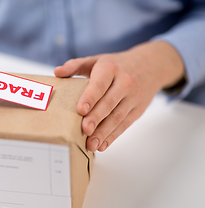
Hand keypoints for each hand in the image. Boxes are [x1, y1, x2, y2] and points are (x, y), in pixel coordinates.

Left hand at [55, 41, 184, 151]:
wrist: (152, 65)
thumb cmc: (117, 64)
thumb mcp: (97, 60)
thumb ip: (75, 65)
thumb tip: (57, 72)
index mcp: (110, 69)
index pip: (100, 84)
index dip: (90, 97)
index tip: (80, 110)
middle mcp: (124, 83)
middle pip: (109, 103)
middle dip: (96, 118)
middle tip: (84, 130)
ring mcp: (133, 98)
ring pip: (117, 117)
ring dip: (104, 132)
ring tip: (91, 144)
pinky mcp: (138, 110)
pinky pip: (125, 125)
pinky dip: (113, 136)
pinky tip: (102, 145)